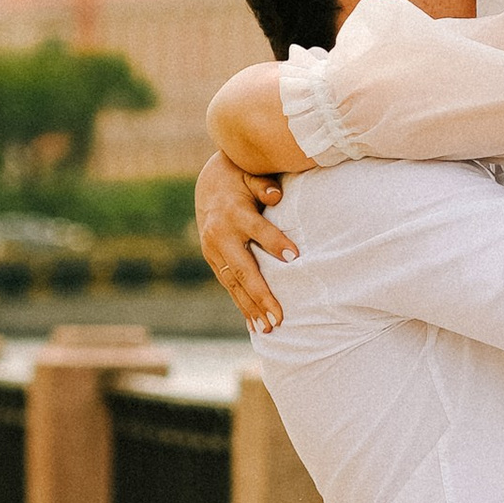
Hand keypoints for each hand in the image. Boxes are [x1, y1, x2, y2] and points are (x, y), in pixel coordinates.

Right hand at [195, 152, 296, 330]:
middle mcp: (220, 235)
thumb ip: (263, 184)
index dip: (275, 242)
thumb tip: (277, 195)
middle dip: (261, 294)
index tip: (295, 257)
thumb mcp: (250, 174)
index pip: (258, 229)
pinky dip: (241, 304)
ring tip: (269, 328)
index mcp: (234, 212)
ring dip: (251, 308)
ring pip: (234, 283)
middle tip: (279, 317)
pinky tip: (254, 324)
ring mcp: (213, 251)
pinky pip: (228, 286)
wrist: (208, 184)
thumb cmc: (240, 178)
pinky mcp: (212, 260)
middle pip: (243, 268)